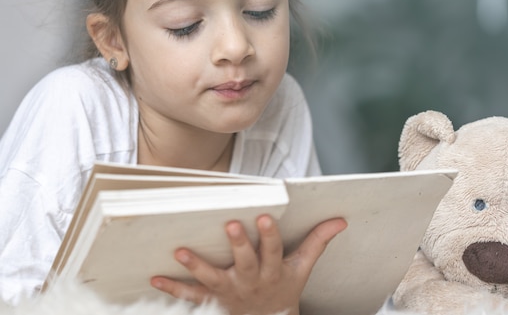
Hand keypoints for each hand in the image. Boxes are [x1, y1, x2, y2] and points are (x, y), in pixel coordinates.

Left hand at [151, 215, 346, 314]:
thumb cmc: (284, 291)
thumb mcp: (303, 268)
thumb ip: (318, 242)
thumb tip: (340, 220)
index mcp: (274, 271)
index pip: (274, 250)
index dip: (269, 235)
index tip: (263, 216)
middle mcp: (251, 281)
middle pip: (246, 262)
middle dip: (239, 244)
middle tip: (231, 225)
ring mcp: (229, 292)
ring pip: (213, 279)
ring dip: (197, 266)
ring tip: (181, 252)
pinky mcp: (212, 301)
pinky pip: (191, 297)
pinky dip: (173, 288)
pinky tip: (156, 277)